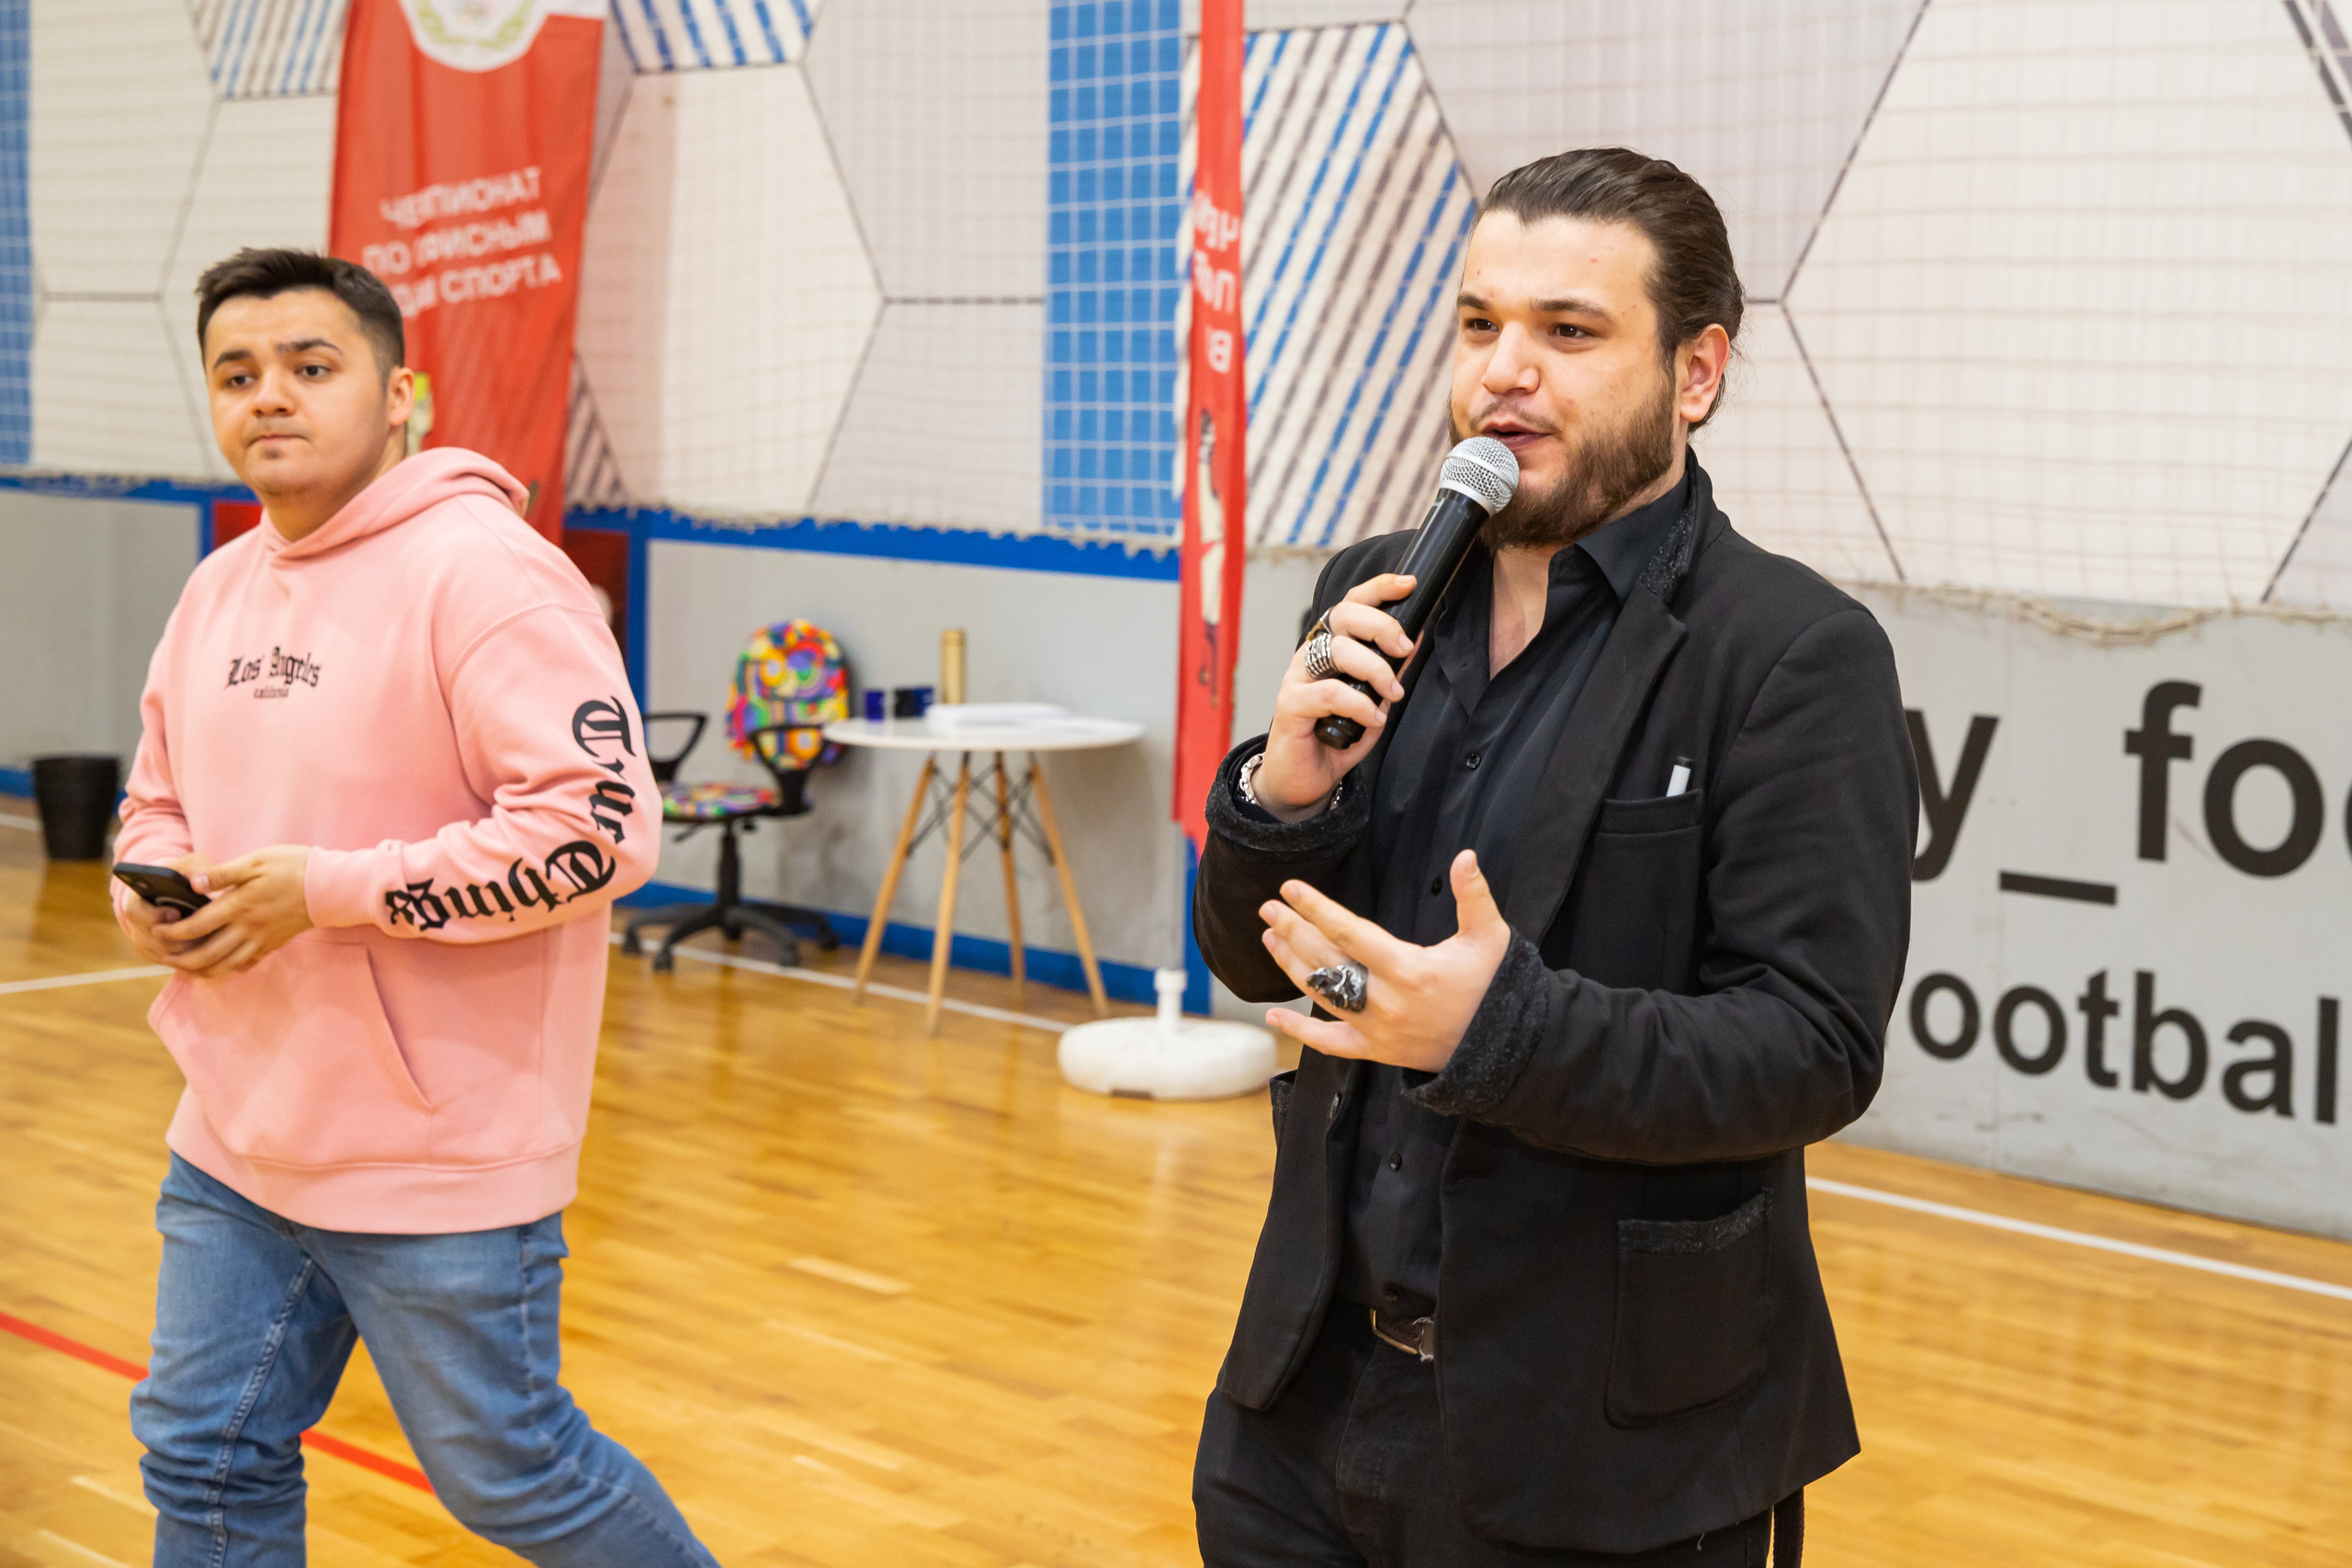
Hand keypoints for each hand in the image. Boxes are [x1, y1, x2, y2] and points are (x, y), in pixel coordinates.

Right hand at [117, 853, 214, 965]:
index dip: (152, 915)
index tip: (175, 913)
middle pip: (151, 938)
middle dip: (178, 937)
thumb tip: (200, 882)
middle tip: (204, 932)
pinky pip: (173, 963)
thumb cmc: (185, 874)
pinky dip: (191, 958)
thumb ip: (197, 868)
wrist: (181, 891)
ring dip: (188, 949)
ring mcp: (145, 941)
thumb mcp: (191, 865)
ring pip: (165, 954)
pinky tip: (211, 949)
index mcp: (137, 899)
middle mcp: (137, 924)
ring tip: (212, 939)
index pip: (133, 911)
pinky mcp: (157, 955)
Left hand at [145, 845, 315, 978]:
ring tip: (186, 967)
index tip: (158, 929)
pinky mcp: (274, 943)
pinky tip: (222, 966)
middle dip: (182, 959)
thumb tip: (193, 883)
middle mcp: (247, 927)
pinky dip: (230, 968)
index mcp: (239, 905)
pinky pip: (248, 963)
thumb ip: (223, 874)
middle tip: (165, 957)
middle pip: (207, 953)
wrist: (331, 886)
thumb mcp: (256, 861)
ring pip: (226, 964)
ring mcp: (262, 938)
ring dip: (202, 970)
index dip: (173, 931)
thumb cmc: (294, 867)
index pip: (197, 926)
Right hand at [1255, 573, 1417, 820]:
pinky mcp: (1289, 705)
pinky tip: (1372, 719)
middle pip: (1343, 615)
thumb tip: (1414, 644)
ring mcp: (1297, 678)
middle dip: (1381, 626)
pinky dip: (1359, 705)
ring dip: (1375, 669)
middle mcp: (1311, 655)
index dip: (1378, 589)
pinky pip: (1329, 693)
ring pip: (1338, 650)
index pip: (1350, 605)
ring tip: (1393, 694)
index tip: (1408, 584)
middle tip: (1405, 650)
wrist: (1302, 781)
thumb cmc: (1335, 738)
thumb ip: (1388, 674)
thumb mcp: (1372, 702)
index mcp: (1329, 647)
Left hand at [1259, 850, 1511, 1071]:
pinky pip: (1331, 1044)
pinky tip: (1274, 1017)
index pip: (1350, 934)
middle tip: (1268, 908)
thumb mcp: (1490, 937)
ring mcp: (1377, 1029)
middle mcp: (1385, 1001)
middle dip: (1294, 932)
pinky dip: (1301, 1033)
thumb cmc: (1495, 987)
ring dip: (1291, 966)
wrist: (1504, 1046)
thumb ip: (1474, 895)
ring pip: (1322, 996)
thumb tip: (1465, 856)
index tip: (1291, 889)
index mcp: (1409, 970)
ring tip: (1269, 938)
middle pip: (1327, 962)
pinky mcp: (1377, 1050)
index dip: (1317, 909)